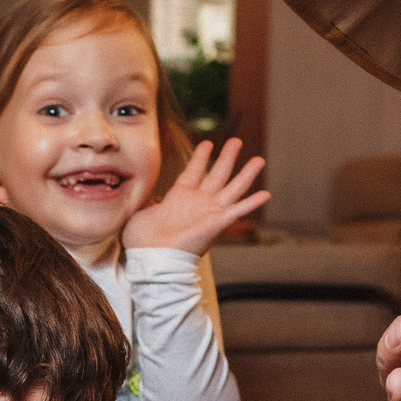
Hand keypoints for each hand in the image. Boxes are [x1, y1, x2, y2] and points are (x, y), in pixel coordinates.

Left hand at [123, 139, 270, 253]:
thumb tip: (135, 194)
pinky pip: (237, 211)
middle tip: (236, 140)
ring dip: (246, 174)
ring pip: (232, 188)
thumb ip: (143, 202)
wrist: (152, 259)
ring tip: (259, 159)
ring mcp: (209, 212)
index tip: (207, 143)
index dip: (200, 157)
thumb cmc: (142, 242)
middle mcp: (197, 203)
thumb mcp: (139, 214)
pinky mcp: (216, 223)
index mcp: (179, 197)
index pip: (193, 171)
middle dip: (227, 157)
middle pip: (217, 175)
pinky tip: (265, 194)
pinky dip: (251, 203)